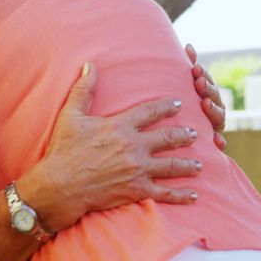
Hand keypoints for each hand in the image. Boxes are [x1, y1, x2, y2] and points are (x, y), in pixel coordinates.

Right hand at [17, 63, 201, 232]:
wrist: (60, 186)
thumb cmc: (63, 150)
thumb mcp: (70, 115)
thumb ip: (83, 89)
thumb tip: (89, 65)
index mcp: (120, 126)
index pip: (150, 111)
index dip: (166, 106)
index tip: (178, 102)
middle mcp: (134, 146)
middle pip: (167, 138)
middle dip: (184, 135)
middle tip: (195, 133)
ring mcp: (138, 170)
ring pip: (172, 165)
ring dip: (188, 164)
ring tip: (200, 163)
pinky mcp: (136, 191)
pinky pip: (164, 193)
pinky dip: (181, 195)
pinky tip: (193, 195)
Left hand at [185, 44, 227, 149]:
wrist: (175, 136)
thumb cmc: (179, 105)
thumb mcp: (182, 86)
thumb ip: (188, 66)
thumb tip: (189, 46)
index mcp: (205, 94)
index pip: (207, 82)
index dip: (203, 75)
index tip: (195, 68)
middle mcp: (213, 108)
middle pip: (215, 97)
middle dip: (207, 89)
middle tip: (198, 83)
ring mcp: (214, 125)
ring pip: (219, 117)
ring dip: (213, 110)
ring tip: (205, 104)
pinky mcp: (214, 142)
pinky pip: (218, 142)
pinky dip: (219, 141)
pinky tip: (217, 142)